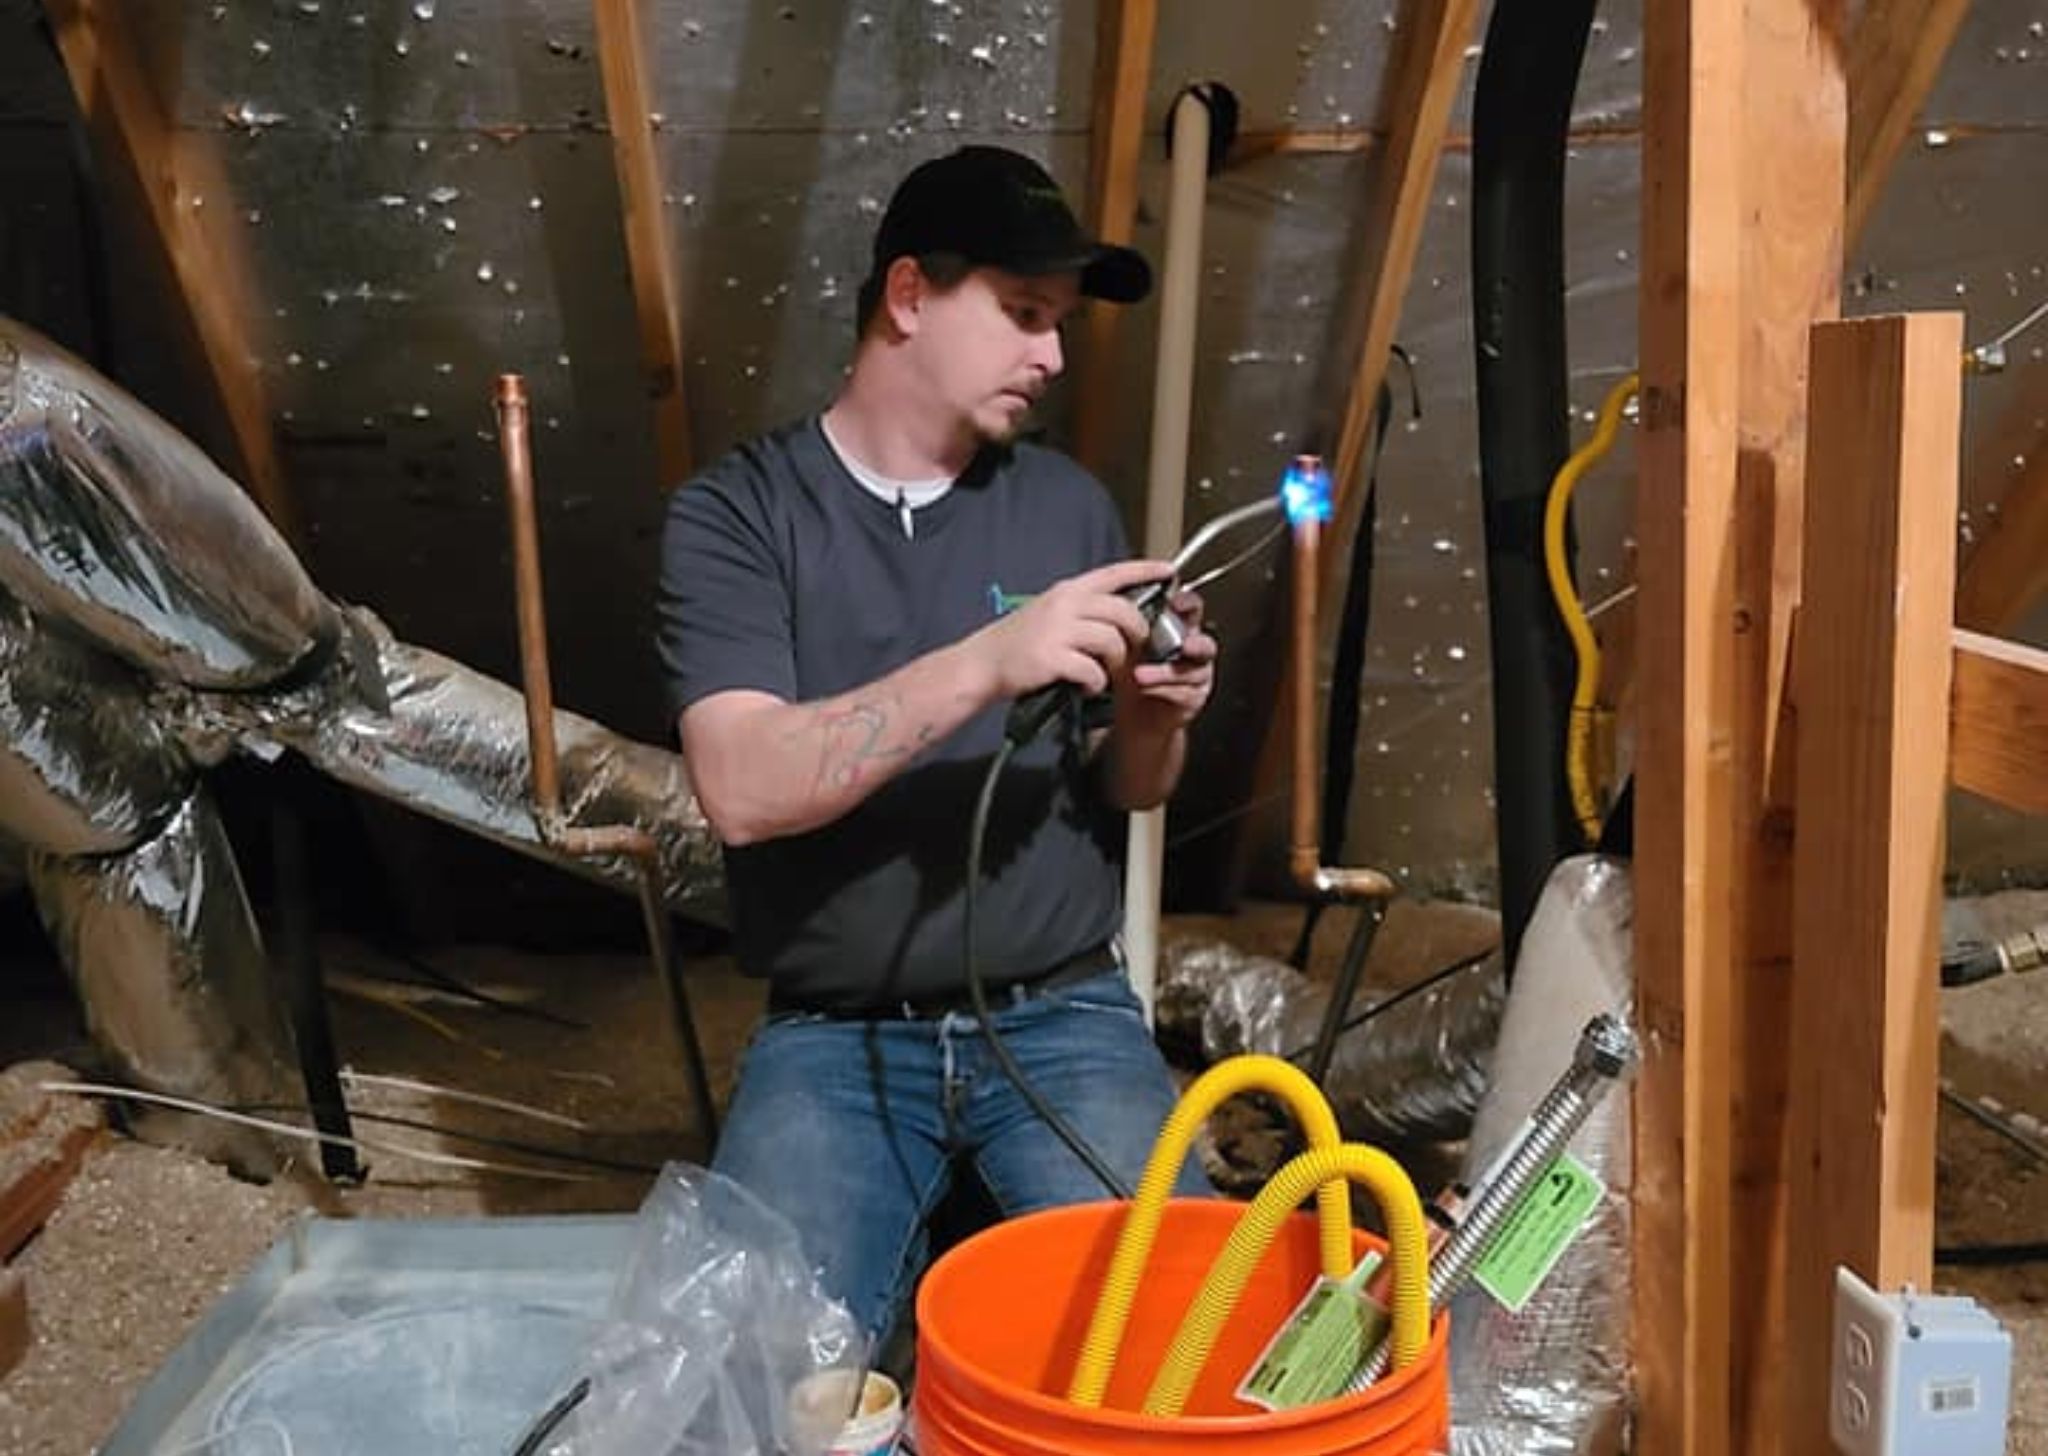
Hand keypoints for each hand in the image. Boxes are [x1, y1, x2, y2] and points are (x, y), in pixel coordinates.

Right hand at [967, 558, 1172, 698]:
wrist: (983, 663)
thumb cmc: (1018, 640)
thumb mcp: (1049, 610)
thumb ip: (1081, 607)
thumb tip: (1120, 611)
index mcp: (1067, 590)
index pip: (1114, 573)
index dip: (1145, 570)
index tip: (1169, 571)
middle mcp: (1065, 605)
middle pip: (1123, 610)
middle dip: (1138, 631)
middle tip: (1137, 646)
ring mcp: (1058, 631)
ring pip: (1112, 641)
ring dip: (1117, 661)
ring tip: (1106, 672)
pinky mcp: (1053, 659)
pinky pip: (1093, 671)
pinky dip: (1096, 683)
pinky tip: (1087, 686)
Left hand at [1115, 588, 1215, 730]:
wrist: (1135, 713)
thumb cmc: (1132, 671)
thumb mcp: (1127, 644)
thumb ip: (1129, 627)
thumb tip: (1115, 609)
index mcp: (1181, 627)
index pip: (1191, 609)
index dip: (1188, 604)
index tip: (1176, 602)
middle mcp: (1193, 649)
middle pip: (1205, 643)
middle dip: (1196, 643)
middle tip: (1185, 644)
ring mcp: (1197, 674)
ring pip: (1191, 671)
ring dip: (1165, 672)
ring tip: (1141, 674)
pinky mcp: (1193, 697)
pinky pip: (1182, 692)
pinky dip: (1161, 689)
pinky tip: (1144, 687)